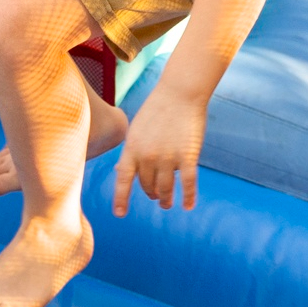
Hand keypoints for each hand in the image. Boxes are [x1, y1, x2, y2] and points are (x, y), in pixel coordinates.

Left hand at [112, 86, 207, 215]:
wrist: (180, 93)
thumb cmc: (157, 110)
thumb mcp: (136, 130)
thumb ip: (130, 152)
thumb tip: (119, 172)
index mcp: (132, 148)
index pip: (123, 179)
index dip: (121, 197)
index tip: (120, 213)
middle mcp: (148, 156)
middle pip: (148, 185)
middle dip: (151, 194)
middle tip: (155, 197)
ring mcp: (168, 157)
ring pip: (165, 188)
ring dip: (165, 199)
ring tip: (166, 204)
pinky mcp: (188, 156)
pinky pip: (188, 183)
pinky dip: (188, 196)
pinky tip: (188, 206)